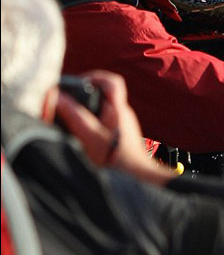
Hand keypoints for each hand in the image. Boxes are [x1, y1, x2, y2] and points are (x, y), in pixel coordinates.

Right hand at [55, 70, 170, 183]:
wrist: (135, 178)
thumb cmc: (116, 158)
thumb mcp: (91, 137)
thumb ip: (75, 117)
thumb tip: (58, 97)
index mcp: (118, 109)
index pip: (113, 82)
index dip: (96, 77)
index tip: (78, 82)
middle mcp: (122, 113)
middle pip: (105, 93)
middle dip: (86, 93)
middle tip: (69, 101)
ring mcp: (121, 123)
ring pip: (103, 107)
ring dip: (87, 109)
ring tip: (71, 118)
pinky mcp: (119, 133)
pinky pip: (104, 119)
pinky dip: (92, 121)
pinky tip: (81, 133)